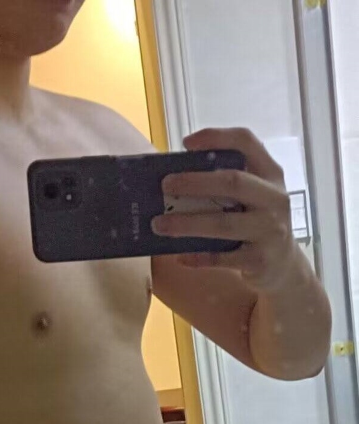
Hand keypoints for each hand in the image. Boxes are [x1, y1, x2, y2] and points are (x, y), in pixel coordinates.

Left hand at [151, 128, 296, 292]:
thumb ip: (224, 184)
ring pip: (223, 224)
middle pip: (233, 182)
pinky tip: (180, 256)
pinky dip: (198, 256)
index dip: (217, 138)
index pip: (247, 143)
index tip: (186, 143)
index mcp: (269, 174)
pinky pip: (222, 257)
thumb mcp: (252, 196)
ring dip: (187, 223)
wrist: (284, 265)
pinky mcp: (260, 259)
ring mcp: (270, 230)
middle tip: (165, 184)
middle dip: (195, 182)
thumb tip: (172, 182)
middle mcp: (274, 198)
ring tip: (159, 224)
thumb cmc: (256, 223)